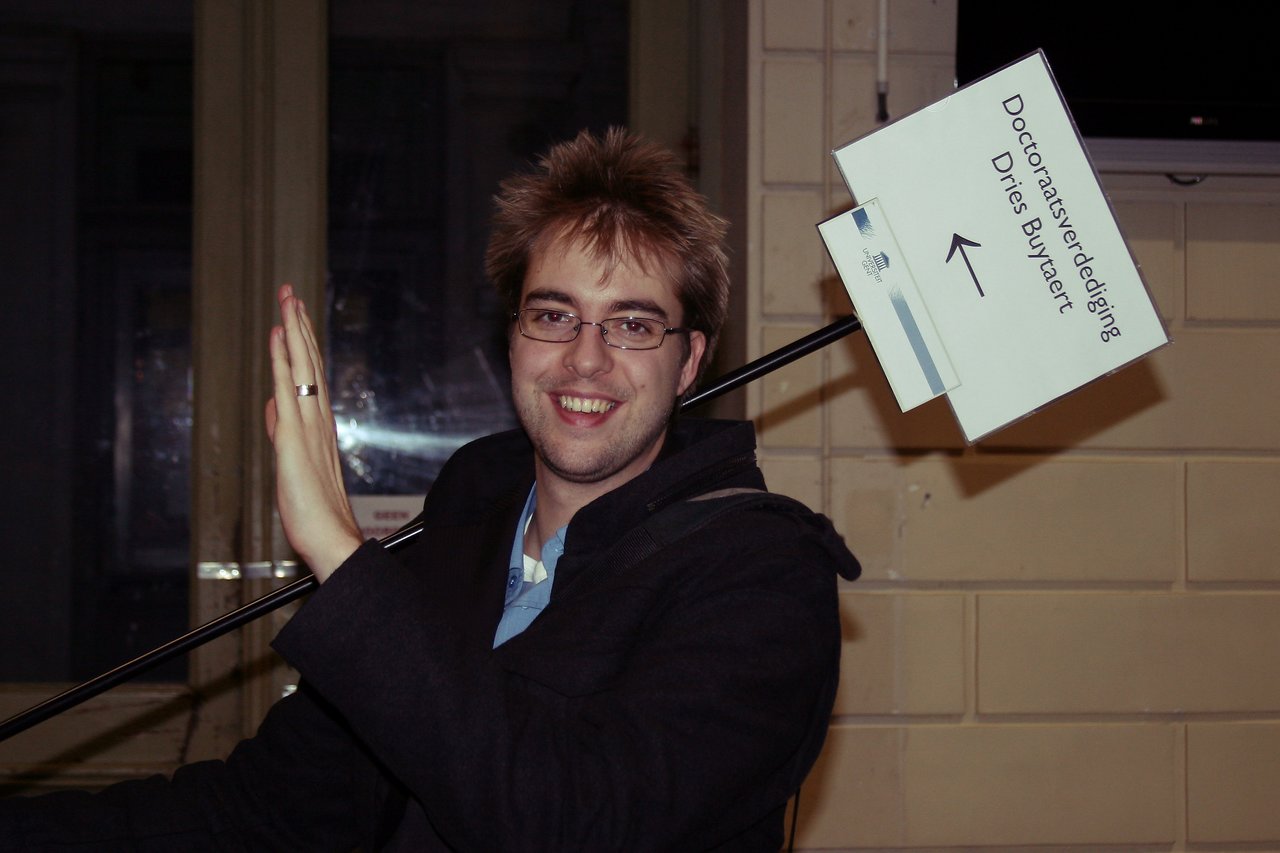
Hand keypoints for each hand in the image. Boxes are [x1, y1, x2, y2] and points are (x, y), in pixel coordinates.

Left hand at [265, 283, 363, 580]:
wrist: (331, 537)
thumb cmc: (314, 511)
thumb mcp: (291, 464)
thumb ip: (282, 433)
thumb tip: (272, 408)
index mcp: (318, 425)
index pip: (309, 375)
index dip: (301, 343)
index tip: (295, 316)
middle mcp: (317, 418)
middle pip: (307, 361)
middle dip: (298, 325)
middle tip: (291, 292)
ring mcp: (307, 424)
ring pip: (300, 366)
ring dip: (293, 329)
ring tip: (288, 298)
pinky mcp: (294, 435)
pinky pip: (286, 387)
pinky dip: (281, 358)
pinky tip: (277, 335)